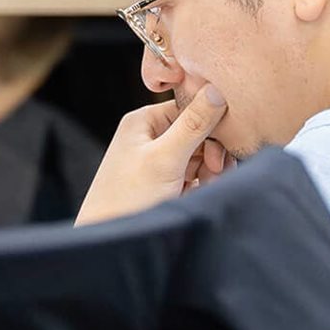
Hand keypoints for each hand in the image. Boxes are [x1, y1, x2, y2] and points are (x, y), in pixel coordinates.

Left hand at [76, 87, 228, 225]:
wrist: (111, 241)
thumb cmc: (128, 198)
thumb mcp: (165, 158)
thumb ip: (193, 125)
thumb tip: (217, 89)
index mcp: (145, 120)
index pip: (192, 107)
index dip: (212, 127)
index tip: (218, 155)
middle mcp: (151, 135)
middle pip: (200, 131)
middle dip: (211, 154)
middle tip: (213, 174)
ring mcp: (158, 158)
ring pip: (201, 155)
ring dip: (209, 171)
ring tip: (201, 189)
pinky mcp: (165, 180)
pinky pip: (195, 174)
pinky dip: (200, 184)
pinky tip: (194, 196)